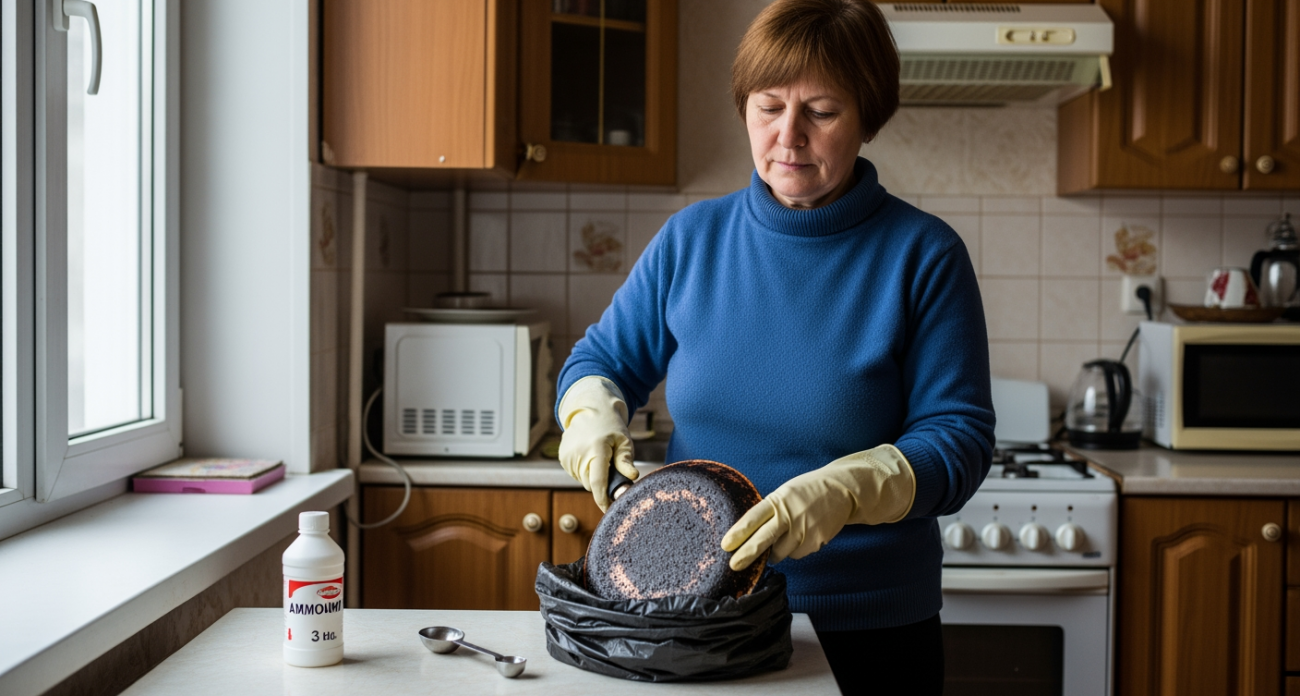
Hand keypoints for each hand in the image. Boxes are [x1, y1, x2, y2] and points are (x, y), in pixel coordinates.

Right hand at [557, 376, 639, 510]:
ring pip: (583, 480)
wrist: (589, 409)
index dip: (603, 500)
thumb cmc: (611, 425)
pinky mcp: (562, 458)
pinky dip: (584, 470)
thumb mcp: (623, 441)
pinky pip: (576, 474)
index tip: (609, 511)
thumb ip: (625, 460)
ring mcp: (567, 457)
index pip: (597, 483)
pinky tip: (589, 455)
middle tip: (612, 470)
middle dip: (602, 484)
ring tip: (600, 457)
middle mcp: (578, 455)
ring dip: (593, 476)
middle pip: (591, 484)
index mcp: (595, 450)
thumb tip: (632, 477)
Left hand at [721, 445, 915, 569]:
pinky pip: (797, 554)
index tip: (725, 545)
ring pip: (780, 553)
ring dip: (778, 550)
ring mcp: (804, 530)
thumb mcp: (785, 493)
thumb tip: (750, 536)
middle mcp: (790, 516)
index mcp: (778, 501)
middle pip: (763, 540)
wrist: (842, 490)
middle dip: (746, 555)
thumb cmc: (807, 492)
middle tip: (734, 566)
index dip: (738, 533)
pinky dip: (796, 548)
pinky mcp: (816, 542)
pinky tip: (804, 533)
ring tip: (788, 533)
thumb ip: (770, 511)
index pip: (753, 518)